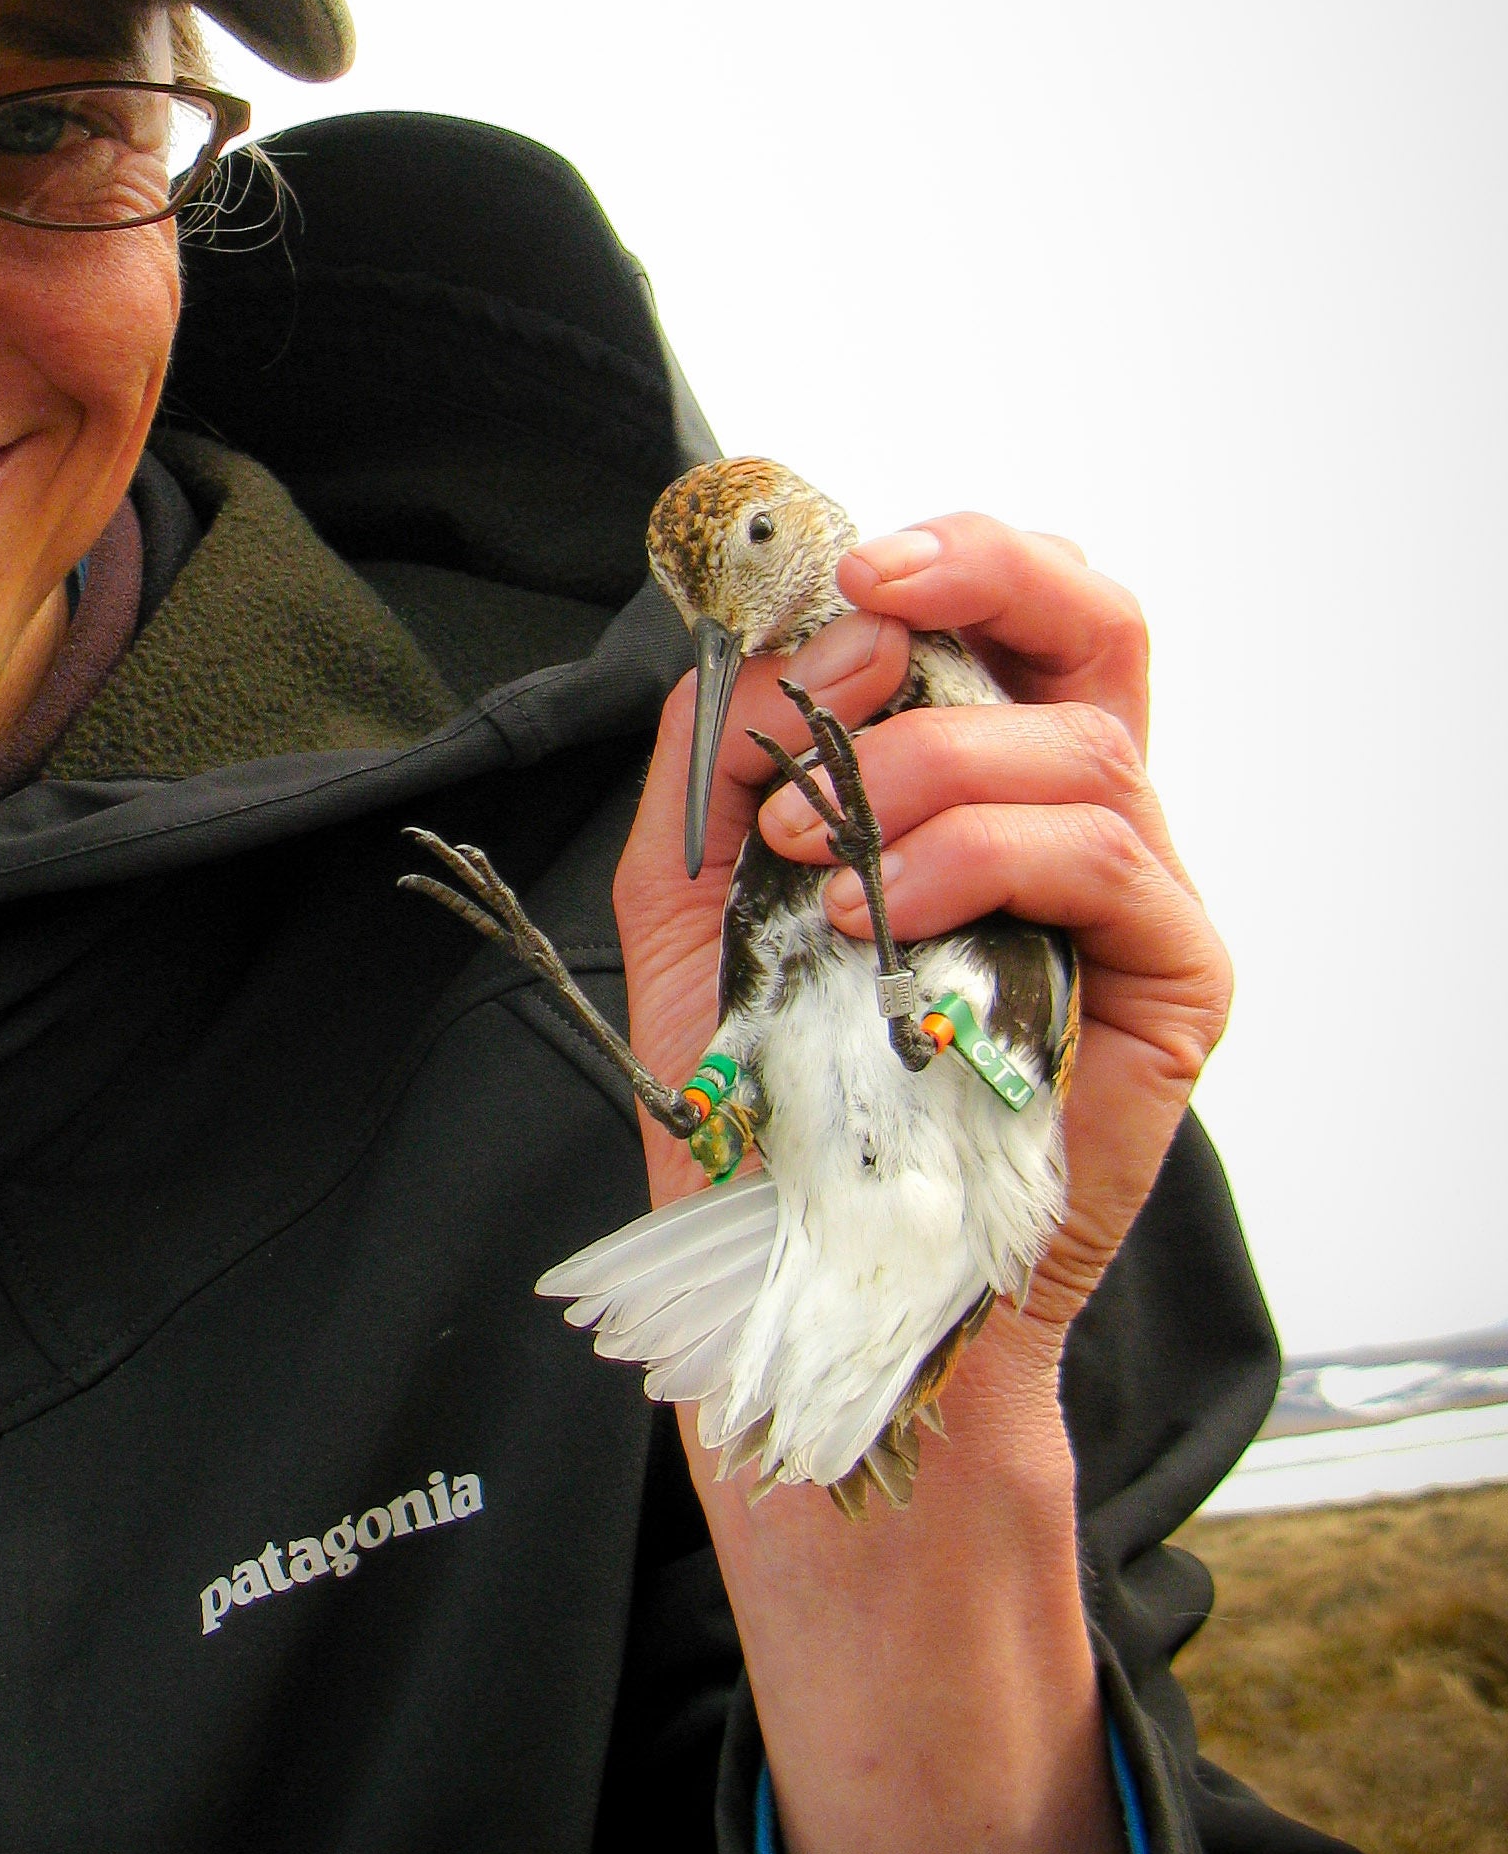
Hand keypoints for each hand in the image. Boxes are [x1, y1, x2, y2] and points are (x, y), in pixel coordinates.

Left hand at [607, 513, 1228, 1853]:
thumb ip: (698, 785)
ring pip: (1080, 748)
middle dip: (987, 579)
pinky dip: (986, 858)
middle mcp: (1064, 831)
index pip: (1003, 622)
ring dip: (926, 773)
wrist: (801, 1293)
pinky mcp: (1166, 992)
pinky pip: (1114, 864)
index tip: (843, 573)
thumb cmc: (761, 1123)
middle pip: (1093, 629)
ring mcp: (1127, 909)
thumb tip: (729, 661)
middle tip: (875, 617)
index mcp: (965, 793)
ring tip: (818, 860)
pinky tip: (885, 921)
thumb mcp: (687, 924)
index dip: (942, 560)